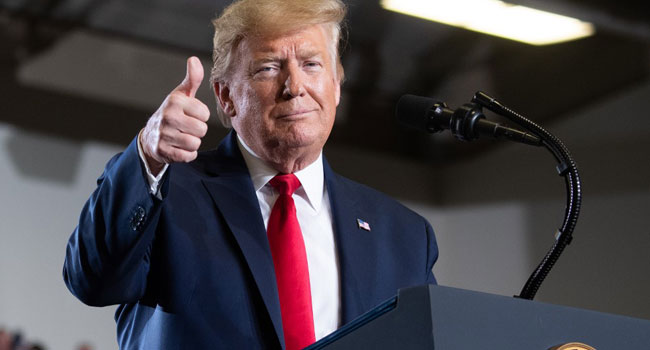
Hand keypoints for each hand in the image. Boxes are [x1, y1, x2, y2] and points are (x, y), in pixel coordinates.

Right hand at [140, 56, 209, 174]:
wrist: (151, 136)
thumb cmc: (172, 112)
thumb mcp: (182, 94)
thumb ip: (192, 79)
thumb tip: (194, 59)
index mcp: (175, 101)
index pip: (205, 114)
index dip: (201, 117)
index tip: (190, 115)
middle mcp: (168, 116)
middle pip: (202, 130)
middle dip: (197, 131)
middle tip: (186, 128)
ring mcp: (164, 134)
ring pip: (195, 144)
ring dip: (192, 143)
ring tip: (182, 137)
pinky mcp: (162, 150)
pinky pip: (188, 156)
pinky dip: (187, 154)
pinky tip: (179, 147)